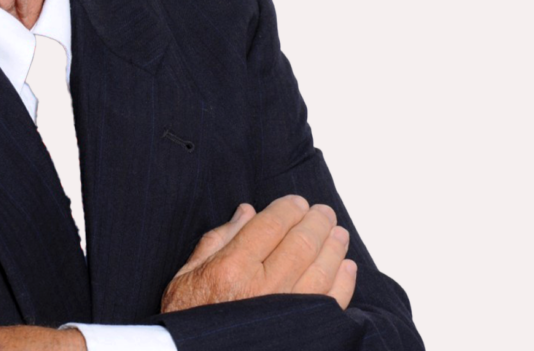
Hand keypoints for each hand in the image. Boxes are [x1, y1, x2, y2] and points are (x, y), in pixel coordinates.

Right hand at [160, 195, 355, 312]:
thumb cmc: (188, 318)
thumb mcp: (188, 274)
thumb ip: (217, 240)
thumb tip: (247, 212)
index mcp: (231, 268)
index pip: (271, 225)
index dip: (288, 208)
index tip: (296, 202)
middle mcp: (262, 288)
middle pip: (302, 243)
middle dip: (316, 221)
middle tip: (323, 212)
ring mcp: (286, 312)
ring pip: (322, 269)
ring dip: (334, 246)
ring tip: (338, 234)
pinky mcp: (300, 331)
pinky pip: (332, 301)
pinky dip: (343, 281)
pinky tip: (345, 266)